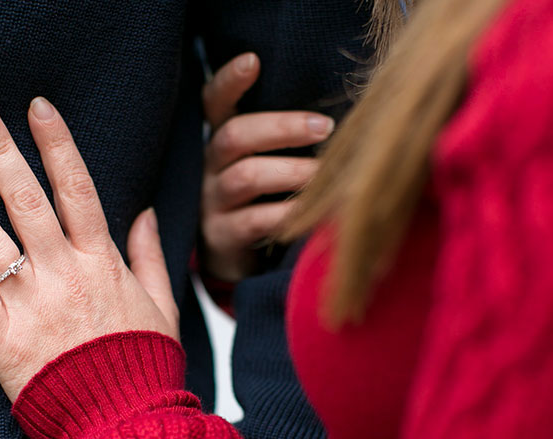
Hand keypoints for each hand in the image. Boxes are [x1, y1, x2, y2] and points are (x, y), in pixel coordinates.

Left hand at [0, 98, 178, 401]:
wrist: (125, 426)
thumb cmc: (144, 367)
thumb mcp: (162, 307)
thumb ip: (150, 257)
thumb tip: (145, 214)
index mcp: (102, 264)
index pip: (77, 191)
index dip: (56, 145)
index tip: (37, 108)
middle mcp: (64, 275)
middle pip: (25, 201)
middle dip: (0, 151)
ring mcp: (29, 306)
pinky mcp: (2, 340)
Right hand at [199, 53, 334, 281]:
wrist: (235, 262)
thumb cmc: (262, 200)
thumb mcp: (264, 163)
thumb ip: (285, 139)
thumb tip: (343, 115)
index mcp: (222, 142)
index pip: (214, 102)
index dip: (229, 81)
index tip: (253, 61)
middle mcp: (210, 167)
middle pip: (235, 135)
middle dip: (281, 127)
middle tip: (324, 127)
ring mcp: (212, 202)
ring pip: (246, 176)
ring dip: (291, 172)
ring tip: (324, 174)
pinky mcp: (222, 236)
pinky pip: (256, 221)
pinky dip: (289, 214)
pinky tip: (315, 213)